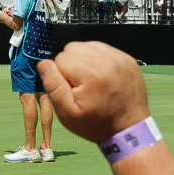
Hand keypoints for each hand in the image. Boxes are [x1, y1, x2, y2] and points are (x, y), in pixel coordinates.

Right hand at [36, 42, 150, 143]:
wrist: (129, 129)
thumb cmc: (96, 124)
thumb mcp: (67, 112)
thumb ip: (53, 86)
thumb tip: (44, 64)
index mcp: (90, 73)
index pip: (60, 58)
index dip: (61, 75)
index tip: (71, 90)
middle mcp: (106, 60)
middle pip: (72, 48)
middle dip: (71, 65)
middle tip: (80, 85)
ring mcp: (119, 57)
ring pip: (86, 46)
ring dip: (83, 60)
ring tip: (90, 80)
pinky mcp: (127, 58)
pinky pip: (102, 48)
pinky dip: (97, 59)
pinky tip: (101, 76)